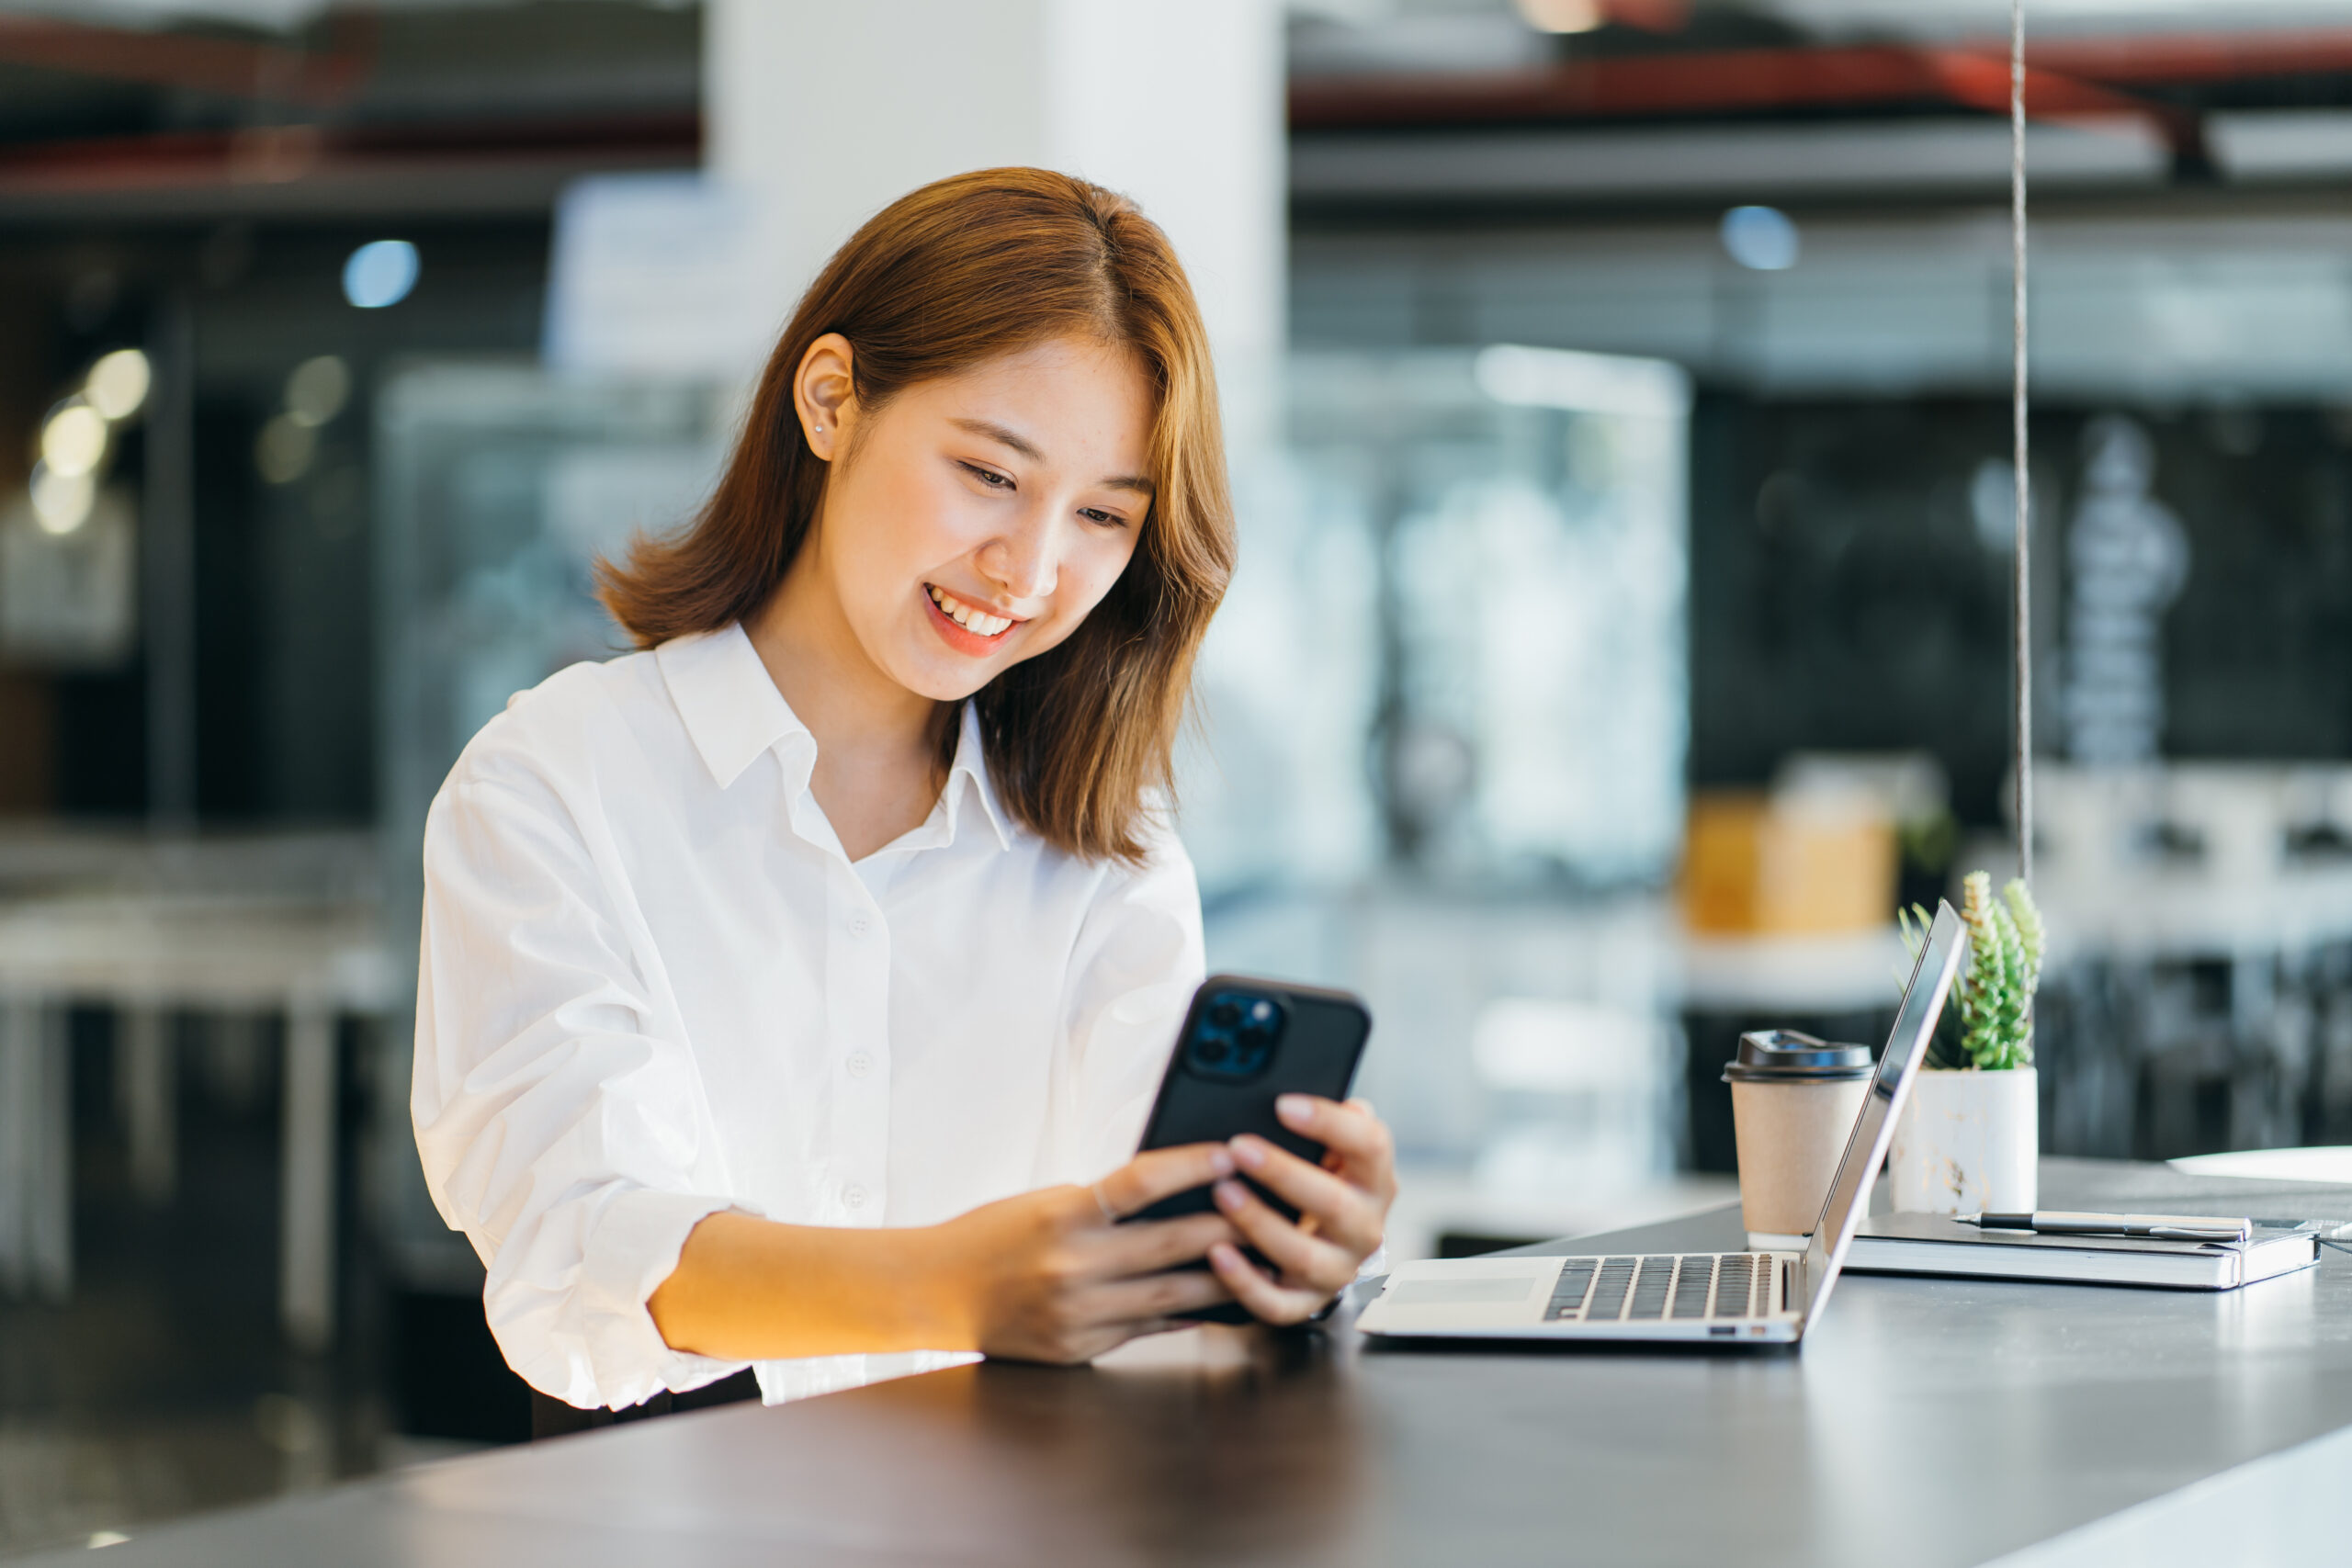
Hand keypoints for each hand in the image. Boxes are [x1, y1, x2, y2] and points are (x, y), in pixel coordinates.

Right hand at [938, 1142, 1244, 1363]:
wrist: (936, 1292)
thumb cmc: (993, 1236)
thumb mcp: (1045, 1202)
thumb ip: (1105, 1204)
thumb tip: (1175, 1194)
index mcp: (1061, 1217)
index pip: (1140, 1183)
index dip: (1191, 1166)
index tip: (1231, 1153)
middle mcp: (1072, 1267)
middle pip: (1171, 1244)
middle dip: (1230, 1227)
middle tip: (1273, 1211)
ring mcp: (1078, 1314)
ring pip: (1173, 1296)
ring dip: (1225, 1277)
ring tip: (1264, 1260)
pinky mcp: (1080, 1348)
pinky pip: (1149, 1329)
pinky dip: (1186, 1313)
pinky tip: (1220, 1300)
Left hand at [1205, 1096, 1395, 1324]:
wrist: (1324, 1246)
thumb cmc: (1319, 1182)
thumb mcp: (1331, 1150)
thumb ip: (1333, 1122)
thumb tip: (1326, 1096)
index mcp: (1375, 1180)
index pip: (1370, 1145)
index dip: (1330, 1123)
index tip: (1284, 1104)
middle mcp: (1365, 1228)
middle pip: (1334, 1202)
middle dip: (1282, 1173)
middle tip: (1239, 1147)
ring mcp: (1338, 1270)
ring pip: (1303, 1255)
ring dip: (1259, 1223)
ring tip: (1223, 1192)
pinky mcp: (1306, 1303)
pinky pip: (1276, 1303)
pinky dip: (1244, 1281)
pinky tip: (1217, 1253)